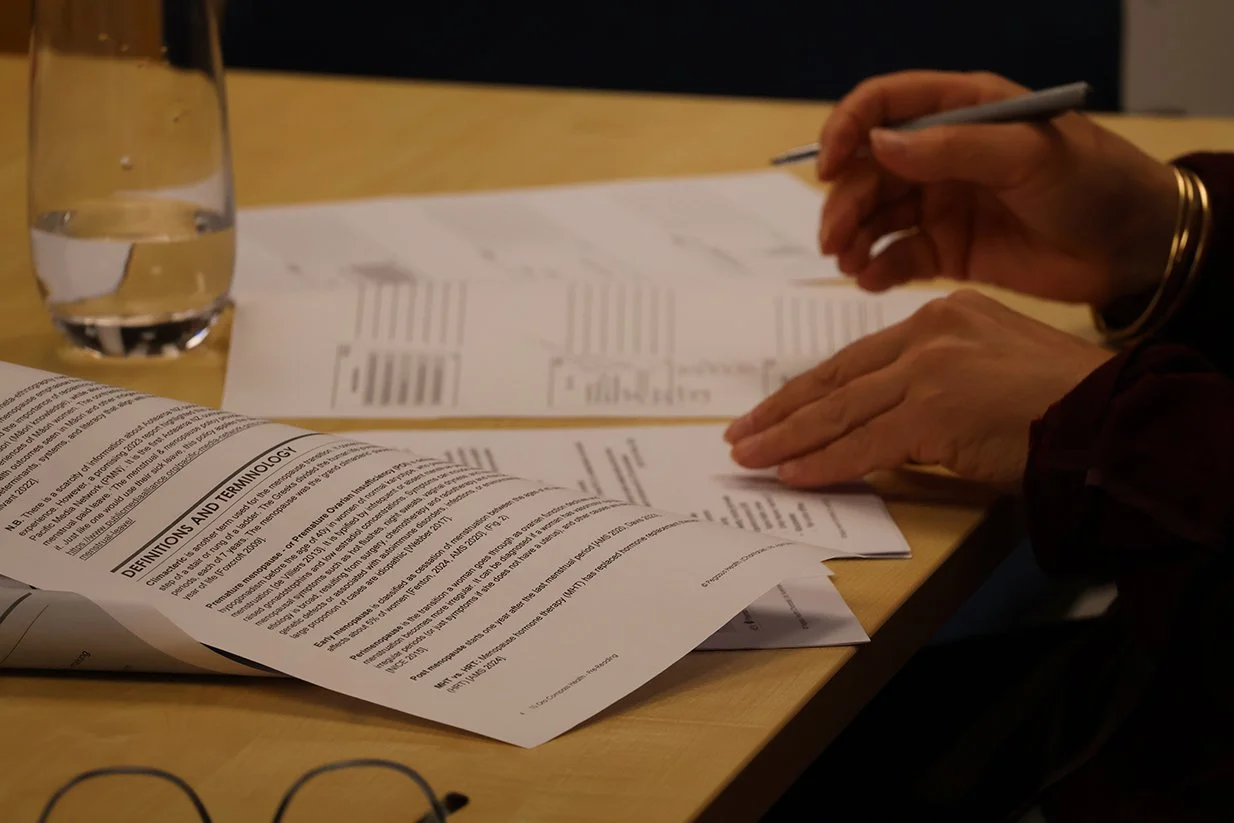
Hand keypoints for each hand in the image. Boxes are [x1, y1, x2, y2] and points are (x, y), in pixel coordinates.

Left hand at [723, 291, 1112, 490]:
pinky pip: (863, 445)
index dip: (808, 390)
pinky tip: (791, 475)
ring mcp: (930, 370)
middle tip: (740, 435)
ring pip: (840, 412)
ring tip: (748, 458)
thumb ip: (932, 385)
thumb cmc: (1062, 404)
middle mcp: (929, 332)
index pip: (855, 359)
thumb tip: (882, 423)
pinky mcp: (934, 411)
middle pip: (836, 380)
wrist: (1113, 417)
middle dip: (781, 412)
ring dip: (787, 441)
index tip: (771, 410)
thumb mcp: (988, 372)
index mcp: (941, 315)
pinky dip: (823, 464)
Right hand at [816, 70, 1178, 306]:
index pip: (884, 105)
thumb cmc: (1092, 182)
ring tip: (847, 263)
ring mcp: (942, 203)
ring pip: (875, 215)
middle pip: (868, 169)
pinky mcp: (947, 250)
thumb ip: (951, 147)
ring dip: (852, 236)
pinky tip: (869, 280)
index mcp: (960, 111)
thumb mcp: (1027, 154)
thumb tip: (876, 146)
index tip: (827, 168)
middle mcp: (942, 154)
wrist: (1137, 247)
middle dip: (844, 202)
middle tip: (833, 240)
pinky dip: (875, 268)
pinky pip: (896, 256)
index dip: (847, 129)